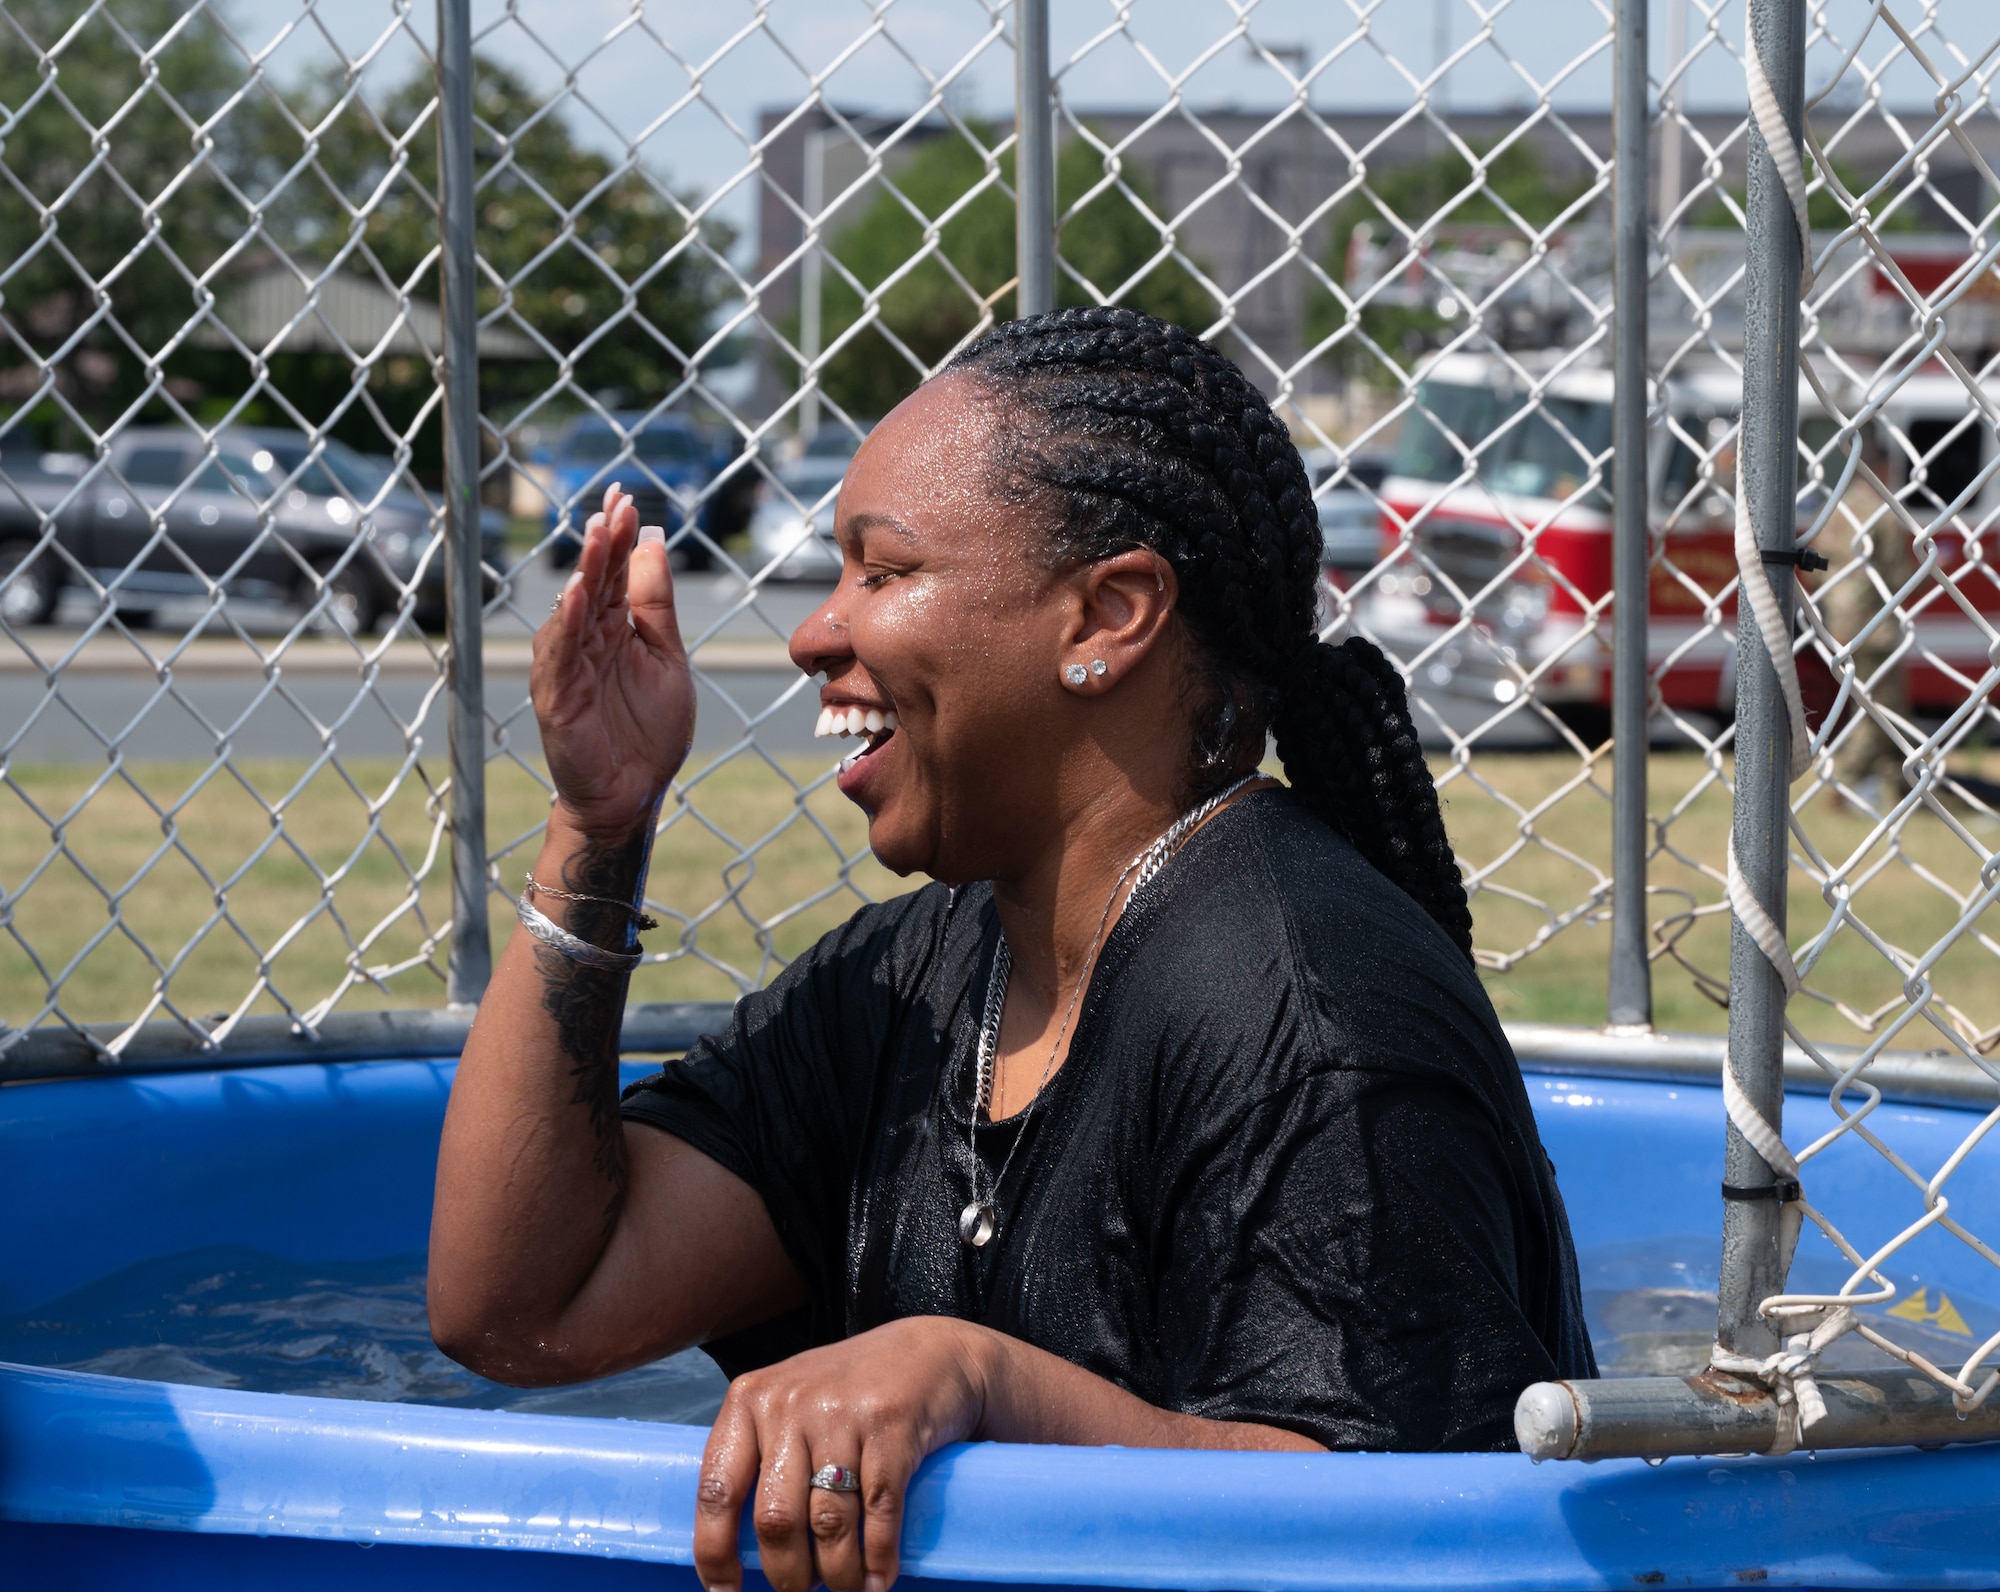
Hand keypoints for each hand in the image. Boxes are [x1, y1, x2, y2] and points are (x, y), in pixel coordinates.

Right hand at [532, 483, 695, 838]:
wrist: (633, 793)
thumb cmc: (650, 730)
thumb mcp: (667, 657)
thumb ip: (656, 604)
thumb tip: (653, 541)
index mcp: (616, 628)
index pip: (614, 572)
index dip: (618, 535)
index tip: (624, 495)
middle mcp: (587, 640)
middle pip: (592, 582)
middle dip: (602, 541)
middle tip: (612, 503)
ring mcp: (568, 666)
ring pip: (573, 611)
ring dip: (585, 571)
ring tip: (598, 535)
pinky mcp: (556, 697)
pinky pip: (560, 656)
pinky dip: (568, 625)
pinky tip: (578, 596)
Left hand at [693, 1317, 991, 1591]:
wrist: (930, 1350)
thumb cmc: (850, 1388)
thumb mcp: (791, 1404)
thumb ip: (762, 1455)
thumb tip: (740, 1545)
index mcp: (750, 1399)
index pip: (717, 1488)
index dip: (715, 1551)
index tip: (724, 1589)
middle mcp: (790, 1403)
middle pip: (775, 1519)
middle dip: (788, 1574)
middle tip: (801, 1590)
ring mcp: (841, 1413)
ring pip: (829, 1524)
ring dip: (838, 1575)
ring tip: (845, 1588)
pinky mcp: (891, 1425)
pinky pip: (879, 1511)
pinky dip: (878, 1558)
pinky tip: (879, 1579)